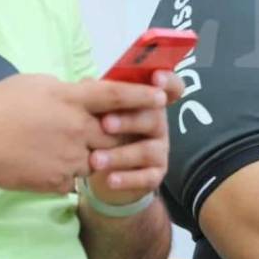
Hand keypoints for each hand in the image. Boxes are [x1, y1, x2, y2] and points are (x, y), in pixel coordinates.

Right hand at [0, 73, 167, 194]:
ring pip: (100, 158)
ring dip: (99, 155)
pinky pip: (77, 178)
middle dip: (126, 132)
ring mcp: (69, 157)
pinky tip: (51, 165)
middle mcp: (76, 128)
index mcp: (70, 99)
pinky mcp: (59, 181)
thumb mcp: (34, 83)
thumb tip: (83, 89)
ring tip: (81, 150)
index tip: (162, 96)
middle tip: (126, 130)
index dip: (142, 95)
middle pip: (117, 132)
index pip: (116, 96)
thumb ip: (65, 88)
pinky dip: (72, 172)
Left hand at [86, 71, 184, 205]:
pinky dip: (127, 179)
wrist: (108, 168)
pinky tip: (109, 180)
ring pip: (146, 150)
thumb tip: (86, 83)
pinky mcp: (156, 175)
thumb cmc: (106, 128)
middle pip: (154, 118)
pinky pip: (146, 178)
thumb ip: (102, 95)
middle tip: (105, 124)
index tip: (156, 78)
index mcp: (150, 102)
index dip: (168, 81)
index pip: (172, 87)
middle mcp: (160, 124)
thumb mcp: (104, 108)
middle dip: (129, 120)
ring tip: (95, 160)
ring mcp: (160, 150)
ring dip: (120, 155)